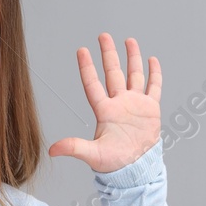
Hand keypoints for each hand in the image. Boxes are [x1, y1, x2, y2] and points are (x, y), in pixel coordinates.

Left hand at [47, 33, 162, 173]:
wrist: (136, 168)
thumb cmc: (114, 163)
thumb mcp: (93, 154)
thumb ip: (74, 147)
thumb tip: (52, 150)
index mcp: (104, 111)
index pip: (93, 84)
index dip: (87, 67)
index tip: (82, 50)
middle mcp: (119, 103)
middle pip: (113, 73)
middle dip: (109, 54)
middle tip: (104, 36)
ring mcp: (135, 104)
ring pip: (134, 75)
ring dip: (132, 58)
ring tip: (129, 40)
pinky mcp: (150, 109)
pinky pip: (153, 87)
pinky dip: (154, 74)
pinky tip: (152, 60)